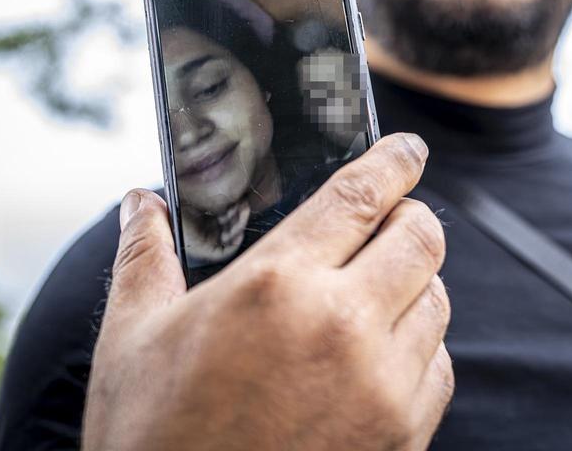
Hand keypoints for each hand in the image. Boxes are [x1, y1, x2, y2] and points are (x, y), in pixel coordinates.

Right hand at [83, 133, 452, 450]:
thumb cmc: (153, 438)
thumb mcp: (132, 340)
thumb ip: (145, 258)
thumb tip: (142, 202)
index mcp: (277, 284)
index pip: (364, 194)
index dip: (396, 160)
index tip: (409, 148)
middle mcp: (343, 325)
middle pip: (421, 237)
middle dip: (409, 218)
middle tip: (386, 222)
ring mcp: (382, 383)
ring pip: (438, 299)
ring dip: (416, 283)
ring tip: (375, 291)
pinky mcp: (405, 432)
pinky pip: (439, 364)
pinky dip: (421, 347)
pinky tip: (380, 355)